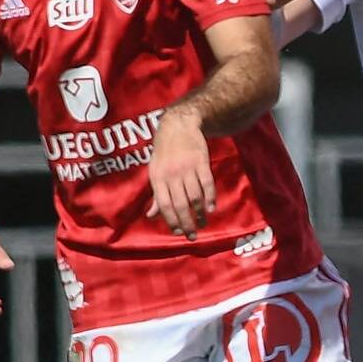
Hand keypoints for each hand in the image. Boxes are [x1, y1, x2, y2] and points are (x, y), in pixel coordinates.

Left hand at [146, 108, 214, 237]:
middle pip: (180, 204)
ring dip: (199, 214)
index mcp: (158, 178)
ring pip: (195, 196)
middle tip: (192, 236)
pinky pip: (207, 184)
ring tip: (202, 224)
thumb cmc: (165, 152)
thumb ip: (156, 195)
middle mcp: (171, 174)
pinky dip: (210, 198)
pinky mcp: (201, 162)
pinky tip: (211, 209)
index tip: (178, 232)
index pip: (164, 205)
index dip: (171, 221)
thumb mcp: (155, 171)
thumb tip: (151, 216)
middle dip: (187, 223)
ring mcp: (187, 168)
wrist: (179, 125)